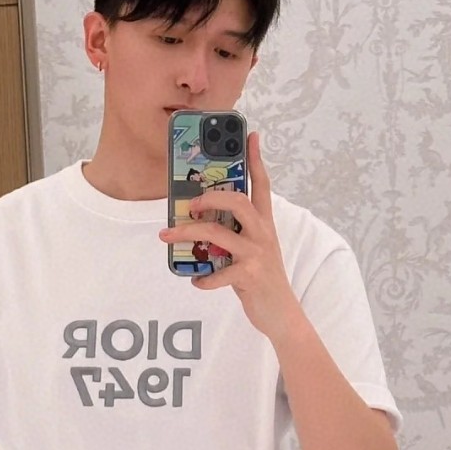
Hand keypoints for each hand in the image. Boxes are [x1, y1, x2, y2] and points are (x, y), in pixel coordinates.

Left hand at [159, 131, 303, 340]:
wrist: (282, 314)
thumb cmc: (262, 279)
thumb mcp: (253, 249)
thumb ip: (234, 232)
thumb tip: (201, 222)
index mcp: (264, 224)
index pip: (262, 185)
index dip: (256, 159)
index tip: (250, 135)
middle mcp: (262, 234)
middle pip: (237, 201)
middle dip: (209, 198)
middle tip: (189, 205)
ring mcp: (257, 254)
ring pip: (219, 233)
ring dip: (188, 233)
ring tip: (168, 235)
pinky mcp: (250, 276)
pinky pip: (219, 274)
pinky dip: (203, 278)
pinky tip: (195, 280)